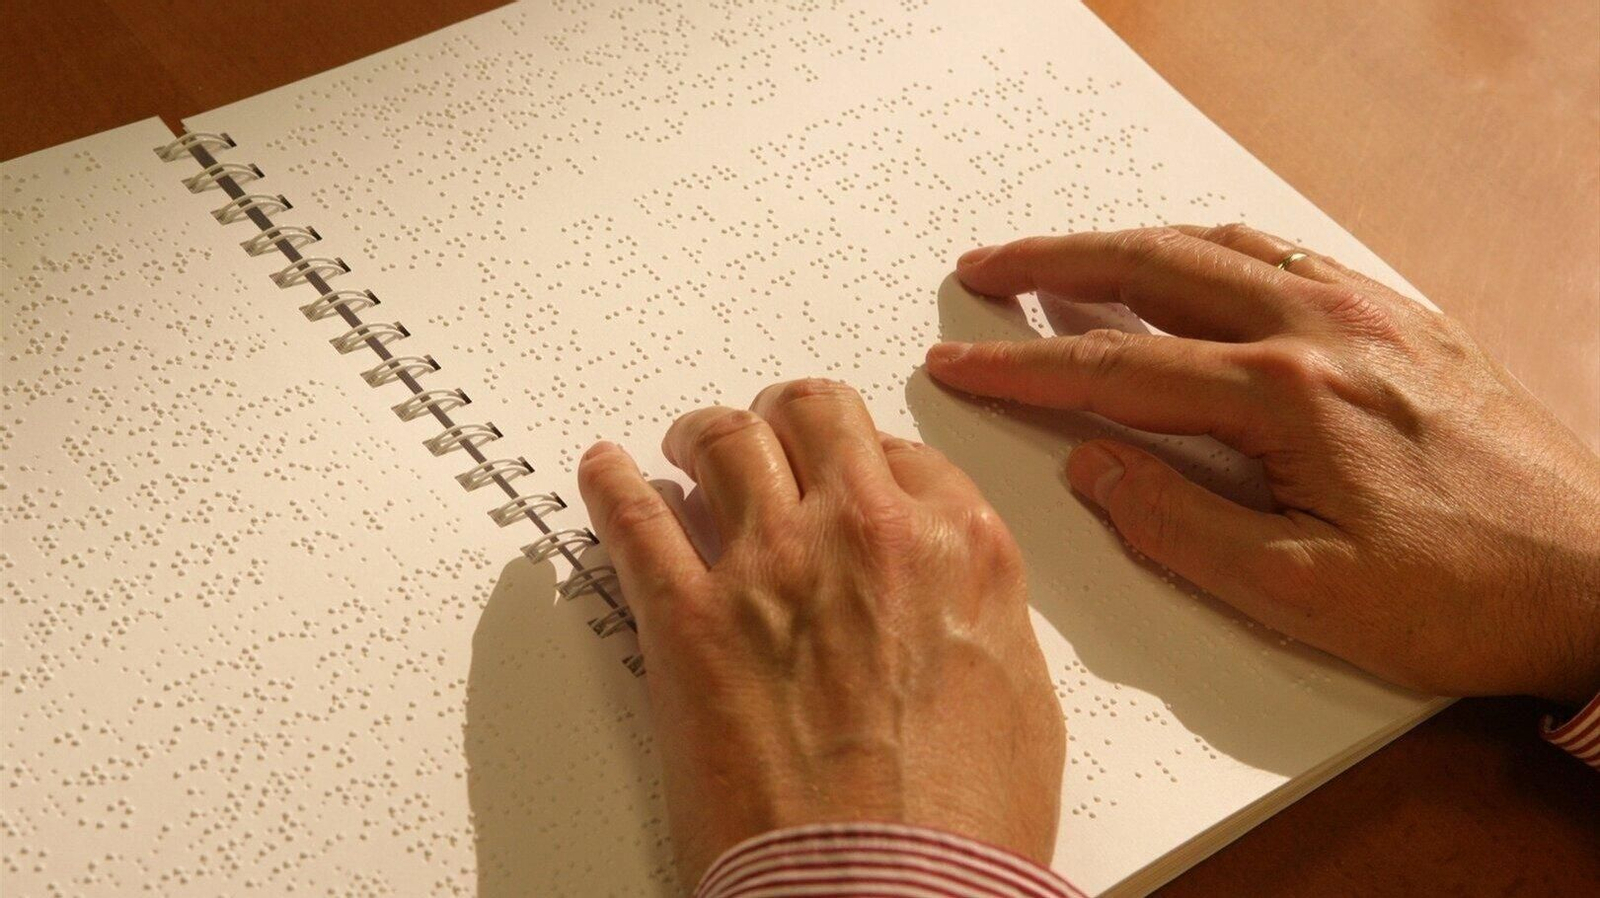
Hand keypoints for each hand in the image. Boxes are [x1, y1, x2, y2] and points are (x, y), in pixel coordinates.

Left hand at [577, 379, 1063, 883]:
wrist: (886, 894)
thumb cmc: (960, 829)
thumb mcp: (1022, 703)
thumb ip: (982, 619)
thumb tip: (951, 600)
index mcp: (959, 550)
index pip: (902, 455)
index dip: (866, 457)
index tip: (846, 468)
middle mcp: (866, 535)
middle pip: (814, 416)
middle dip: (788, 416)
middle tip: (770, 431)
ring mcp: (771, 568)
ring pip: (727, 440)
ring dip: (703, 432)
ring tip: (688, 443)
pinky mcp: (688, 621)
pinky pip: (635, 521)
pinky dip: (612, 485)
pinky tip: (604, 472)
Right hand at [927, 224, 1599, 705]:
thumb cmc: (1462, 601)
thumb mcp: (1305, 596)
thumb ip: (1183, 527)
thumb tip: (1093, 467)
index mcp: (1285, 395)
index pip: (1115, 369)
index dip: (1021, 366)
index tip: (954, 357)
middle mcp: (1321, 329)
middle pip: (1154, 270)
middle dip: (1054, 265)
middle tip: (983, 269)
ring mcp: (1369, 312)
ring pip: (1218, 247)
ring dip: (1126, 245)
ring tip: (1063, 259)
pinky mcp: (1405, 319)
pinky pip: (1286, 253)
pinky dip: (1212, 245)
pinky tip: (1192, 258)